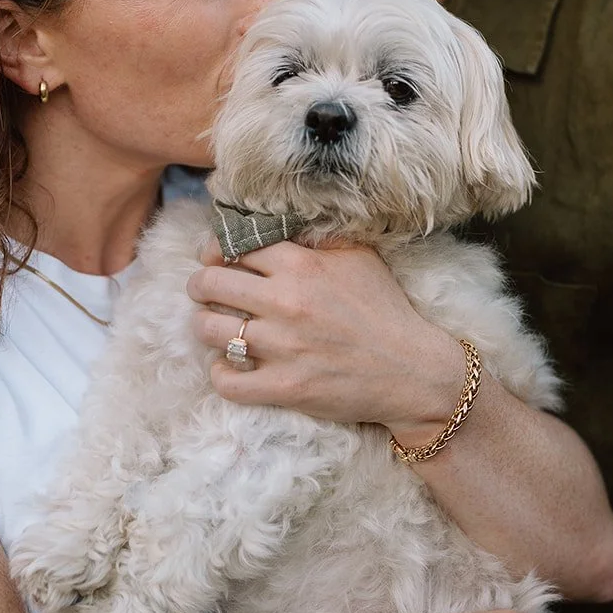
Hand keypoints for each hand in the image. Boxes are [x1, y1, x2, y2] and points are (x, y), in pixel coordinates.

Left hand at [186, 239, 463, 428]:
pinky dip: (220, 374)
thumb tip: (278, 225)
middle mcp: (286, 302)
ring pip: (209, 329)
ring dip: (207, 327)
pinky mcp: (284, 387)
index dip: (215, 251)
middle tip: (205, 291)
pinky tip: (229, 367)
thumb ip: (316, 238)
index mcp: (302, 265)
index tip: (215, 258)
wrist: (413, 371)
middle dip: (200, 286)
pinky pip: (225, 380)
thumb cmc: (385, 311)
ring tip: (216, 327)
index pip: (233, 247)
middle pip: (209, 284)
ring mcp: (282, 347)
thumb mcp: (359, 257)